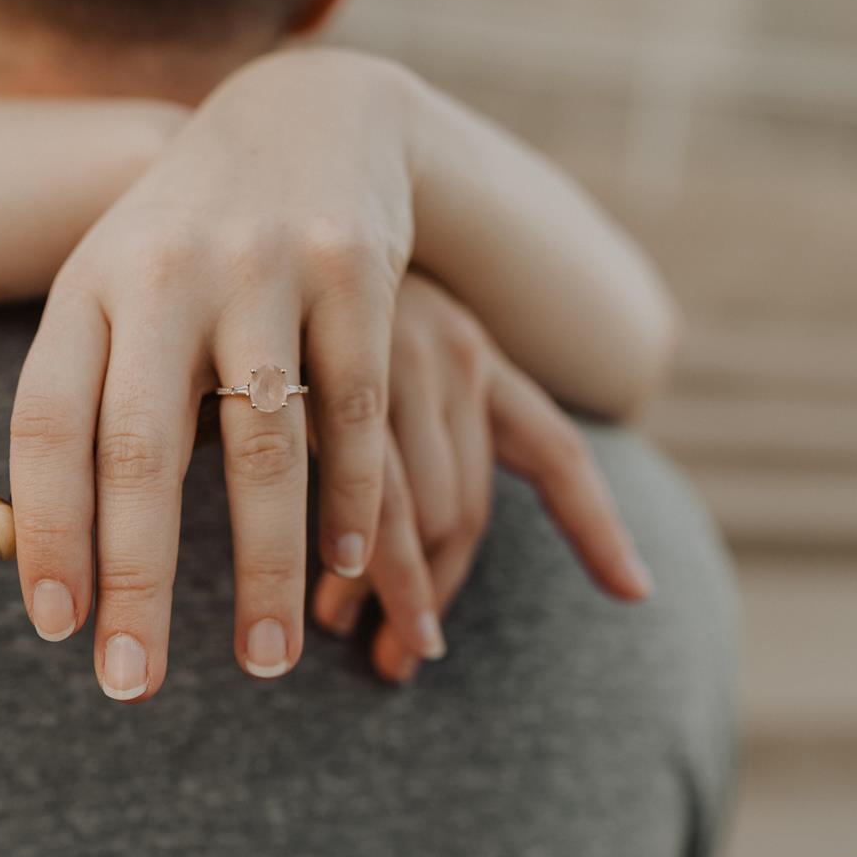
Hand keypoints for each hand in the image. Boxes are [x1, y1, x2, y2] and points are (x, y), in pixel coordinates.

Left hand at [9, 49, 419, 700]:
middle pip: (140, 450)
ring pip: (262, 444)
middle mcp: (166, 273)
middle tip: (133, 683)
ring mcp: (265, 267)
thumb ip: (90, 394)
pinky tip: (350, 566)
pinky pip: (357, 408)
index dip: (45, 533)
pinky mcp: (358, 268)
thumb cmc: (189, 239)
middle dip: (138, 580)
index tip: (55, 629)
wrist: (306, 116)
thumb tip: (51, 547)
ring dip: (264, 567)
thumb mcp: (117, 289)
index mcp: (88, 287)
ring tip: (264, 660)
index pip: (48, 426)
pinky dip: (353, 498)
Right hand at [312, 274, 652, 682]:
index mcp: (470, 349)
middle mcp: (450, 351)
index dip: (596, 527)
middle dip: (434, 592)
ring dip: (390, 591)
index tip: (634, 589)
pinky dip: (351, 564)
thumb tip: (389, 542)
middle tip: (400, 656)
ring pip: (424, 514)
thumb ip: (382, 434)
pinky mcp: (331, 373)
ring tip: (343, 634)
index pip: (556, 451)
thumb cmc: (277, 301)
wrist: (222, 199)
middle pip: (469, 507)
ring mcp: (392, 360)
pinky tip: (322, 601)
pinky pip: (367, 497)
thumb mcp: (349, 351)